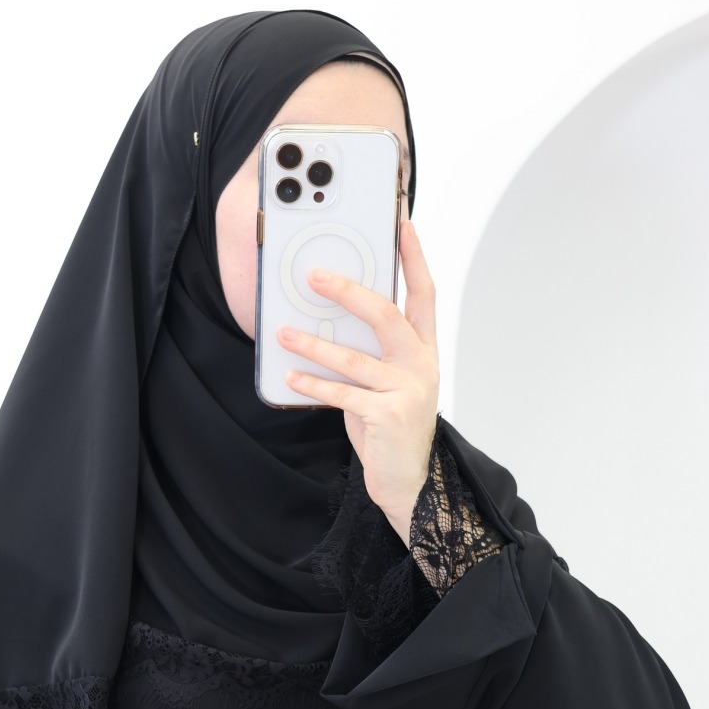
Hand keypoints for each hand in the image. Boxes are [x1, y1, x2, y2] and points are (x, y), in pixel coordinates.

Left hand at [276, 218, 439, 542]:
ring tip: (284, 334)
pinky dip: (313, 384)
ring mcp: (407, 391)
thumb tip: (331, 322)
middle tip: (314, 276)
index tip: (403, 226)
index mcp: (424, 351)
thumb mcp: (388, 383)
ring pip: (354, 357)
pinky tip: (291, 376)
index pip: (424, 295)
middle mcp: (420, 365)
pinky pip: (342, 393)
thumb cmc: (391, 429)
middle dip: (349, 291)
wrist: (409, 482)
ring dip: (314, 344)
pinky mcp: (387, 416)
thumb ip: (372, 352)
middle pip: (386, 314)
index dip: (414, 259)